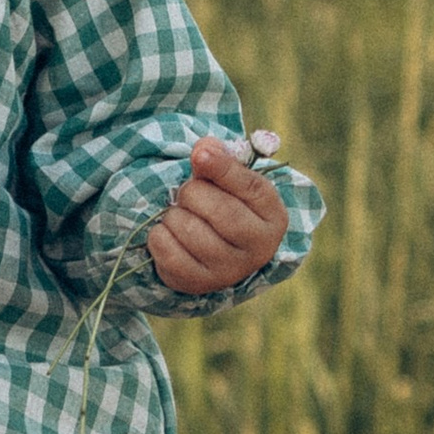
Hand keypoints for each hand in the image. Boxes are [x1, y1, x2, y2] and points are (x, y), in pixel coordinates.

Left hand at [147, 135, 286, 296]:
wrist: (213, 249)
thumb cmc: (224, 204)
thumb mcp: (229, 180)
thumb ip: (219, 160)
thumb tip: (204, 149)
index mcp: (273, 217)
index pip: (251, 187)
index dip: (222, 167)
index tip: (200, 153)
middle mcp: (258, 249)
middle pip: (219, 210)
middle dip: (193, 192)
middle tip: (189, 193)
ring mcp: (229, 271)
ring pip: (188, 229)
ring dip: (174, 214)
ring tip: (182, 216)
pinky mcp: (198, 284)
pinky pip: (167, 250)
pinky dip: (159, 235)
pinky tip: (170, 234)